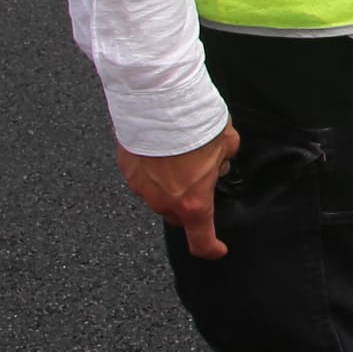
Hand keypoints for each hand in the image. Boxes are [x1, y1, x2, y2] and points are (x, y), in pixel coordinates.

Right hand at [117, 123, 239, 260]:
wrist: (160, 102)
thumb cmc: (194, 123)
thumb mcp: (226, 145)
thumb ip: (224, 161)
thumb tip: (221, 162)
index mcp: (193, 202)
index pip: (201, 240)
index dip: (211, 248)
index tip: (217, 249)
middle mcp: (164, 201)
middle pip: (178, 215)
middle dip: (189, 202)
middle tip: (198, 176)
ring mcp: (142, 188)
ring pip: (158, 196)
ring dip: (169, 184)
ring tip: (178, 154)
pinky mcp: (126, 171)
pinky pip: (143, 178)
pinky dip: (152, 170)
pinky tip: (161, 149)